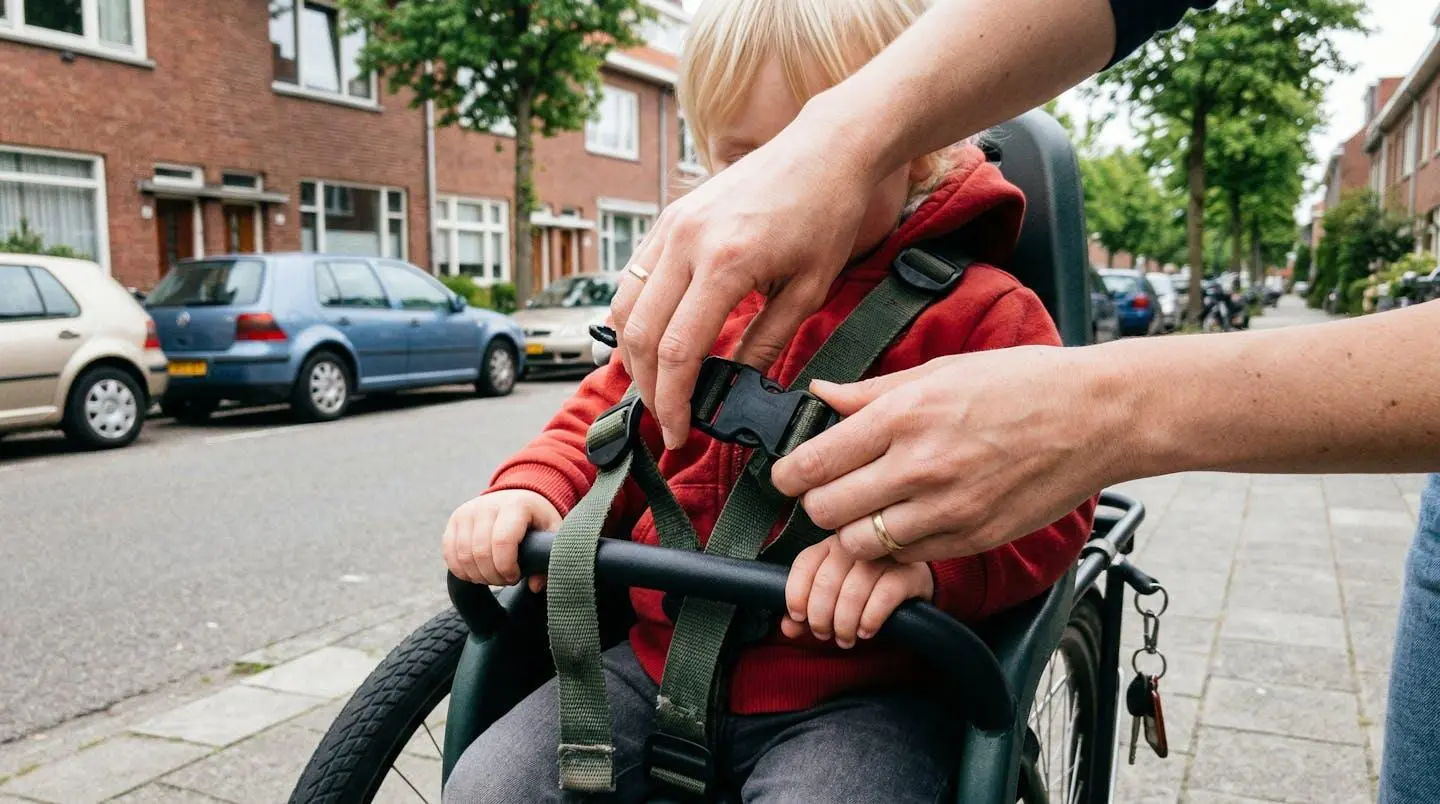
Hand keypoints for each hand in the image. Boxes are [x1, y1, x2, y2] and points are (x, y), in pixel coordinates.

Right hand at [442, 490, 561, 592]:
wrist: (517, 496)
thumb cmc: (536, 518)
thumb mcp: (551, 532)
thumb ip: (548, 558)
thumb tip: (535, 585)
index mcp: (515, 505)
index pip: (502, 542)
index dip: (507, 567)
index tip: (516, 576)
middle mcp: (487, 505)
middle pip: (480, 553)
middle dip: (493, 576)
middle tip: (506, 579)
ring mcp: (468, 511)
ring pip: (463, 556)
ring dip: (478, 575)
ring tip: (493, 576)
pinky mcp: (455, 520)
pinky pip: (450, 554)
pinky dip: (461, 571)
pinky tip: (478, 573)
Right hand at [608, 101, 876, 448]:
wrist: (825, 148)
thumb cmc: (826, 213)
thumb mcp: (807, 290)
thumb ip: (764, 343)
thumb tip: (733, 388)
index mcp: (726, 263)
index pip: (678, 351)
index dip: (674, 401)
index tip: (679, 433)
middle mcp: (687, 242)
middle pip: (640, 335)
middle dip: (650, 389)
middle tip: (669, 420)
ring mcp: (671, 225)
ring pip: (625, 307)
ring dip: (634, 357)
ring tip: (660, 389)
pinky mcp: (668, 218)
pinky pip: (633, 278)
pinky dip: (634, 317)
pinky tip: (652, 344)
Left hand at [770, 345, 1127, 562]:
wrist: (1097, 416)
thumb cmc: (1021, 383)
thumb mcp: (941, 371)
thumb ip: (872, 393)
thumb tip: (820, 396)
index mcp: (903, 415)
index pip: (810, 464)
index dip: (788, 475)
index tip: (791, 474)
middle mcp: (919, 466)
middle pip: (824, 511)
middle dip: (817, 504)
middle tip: (830, 491)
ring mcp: (947, 508)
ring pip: (859, 543)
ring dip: (853, 531)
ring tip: (869, 509)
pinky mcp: (972, 537)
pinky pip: (906, 556)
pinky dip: (895, 546)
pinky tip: (908, 520)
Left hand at [780, 536, 933, 648]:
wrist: (912, 592)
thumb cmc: (864, 595)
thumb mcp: (831, 602)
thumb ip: (806, 613)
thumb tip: (787, 628)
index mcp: (832, 545)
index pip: (806, 563)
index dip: (796, 592)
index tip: (798, 617)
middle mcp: (857, 545)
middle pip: (827, 579)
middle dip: (820, 615)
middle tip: (824, 635)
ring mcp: (885, 556)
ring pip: (854, 590)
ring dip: (844, 622)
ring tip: (845, 639)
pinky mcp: (909, 573)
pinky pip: (884, 596)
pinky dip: (869, 619)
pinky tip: (866, 631)